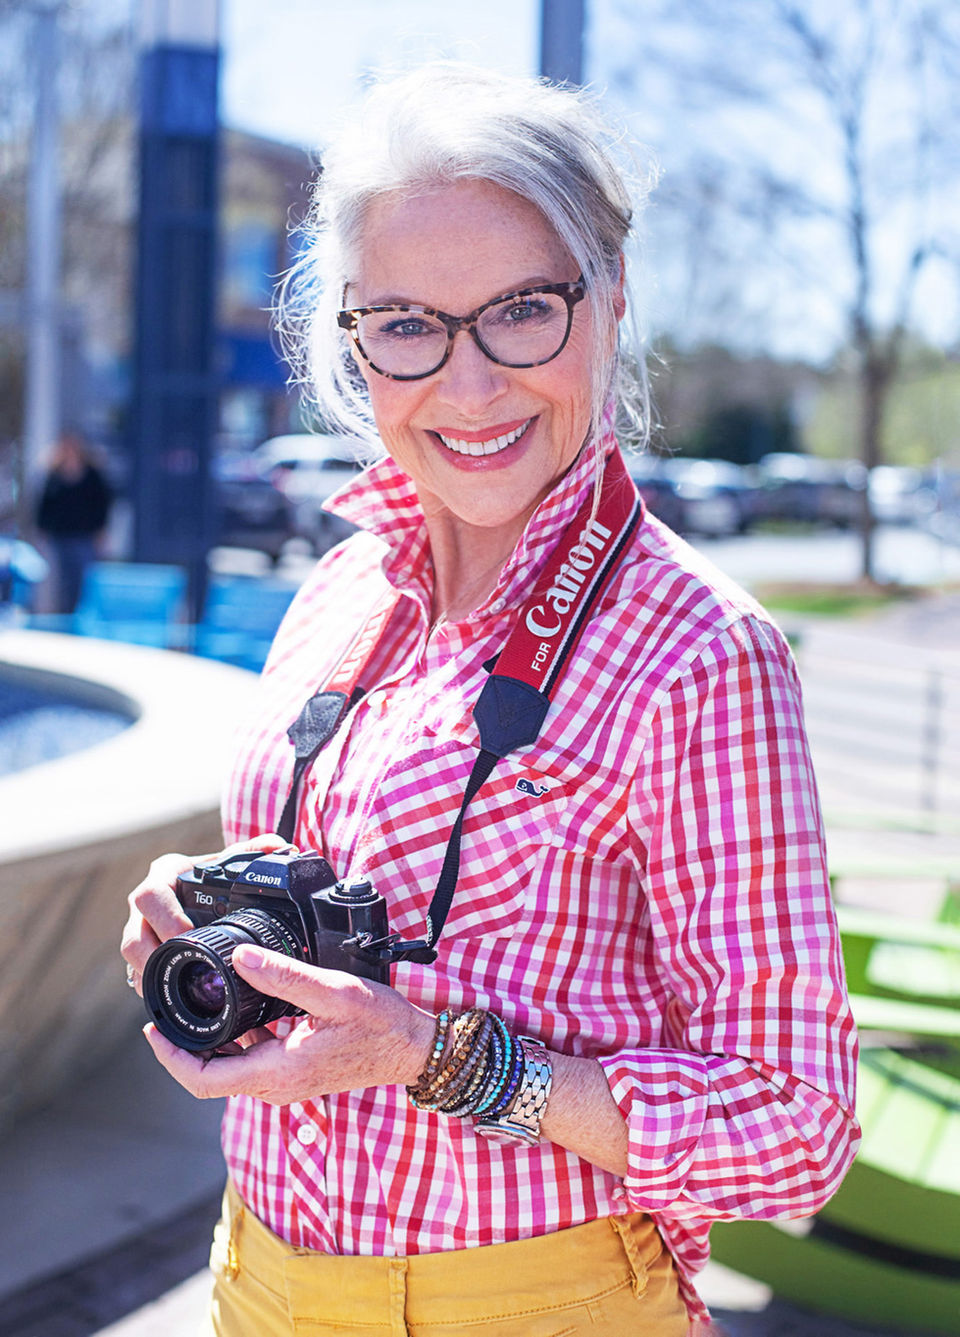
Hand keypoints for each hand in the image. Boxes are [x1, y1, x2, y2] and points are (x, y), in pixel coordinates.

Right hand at [120, 834, 288, 995]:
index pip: (152, 896)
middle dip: (154, 954)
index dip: (168, 919)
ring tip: (172, 986)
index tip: (189, 935)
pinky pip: (138, 969)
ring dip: (150, 972)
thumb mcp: (234, 860)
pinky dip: (152, 982)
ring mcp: (140, 926)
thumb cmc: (219, 873)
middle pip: (134, 933)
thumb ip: (256, 851)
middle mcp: (147, 901)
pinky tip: (168, 994)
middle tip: (181, 967)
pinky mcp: (143, 948)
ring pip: (132, 955)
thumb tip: (281, 848)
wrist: (207, 887)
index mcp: (165, 875)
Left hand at [143, 946, 437, 1103]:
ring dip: (207, 1042)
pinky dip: (234, 1039)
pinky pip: (251, 1060)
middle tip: (165, 1009)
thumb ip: (284, 975)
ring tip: (193, 1001)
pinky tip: (234, 1006)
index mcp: (277, 1071)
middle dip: (181, 1046)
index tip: (152, 1027)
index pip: (203, 1078)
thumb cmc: (381, 1024)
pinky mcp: (294, 1072)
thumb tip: (238, 957)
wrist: (414, 1050)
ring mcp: (285, 1081)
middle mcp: (276, 1085)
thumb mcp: (334, 991)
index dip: (169, 1056)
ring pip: (229, 1068)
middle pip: (209, 1076)